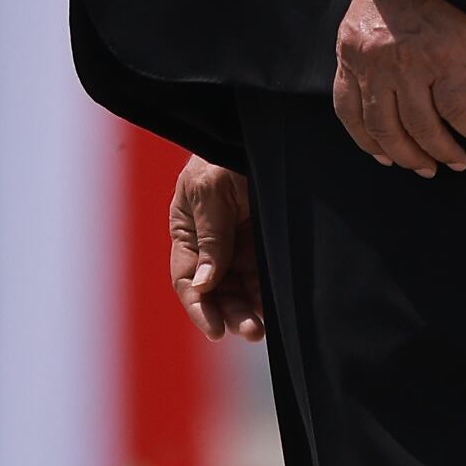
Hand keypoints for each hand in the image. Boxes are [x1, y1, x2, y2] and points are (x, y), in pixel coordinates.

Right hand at [167, 155, 263, 342]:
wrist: (267, 135)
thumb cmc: (225, 154)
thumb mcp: (210, 190)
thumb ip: (209, 238)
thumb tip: (202, 285)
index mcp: (187, 231)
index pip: (187, 278)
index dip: (199, 307)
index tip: (216, 329)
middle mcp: (211, 246)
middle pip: (215, 292)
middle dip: (230, 314)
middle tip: (251, 330)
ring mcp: (240, 248)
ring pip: (241, 292)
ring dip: (249, 312)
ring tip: (262, 328)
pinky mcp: (267, 247)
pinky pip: (265, 280)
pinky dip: (268, 298)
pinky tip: (277, 312)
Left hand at [332, 0, 465, 175]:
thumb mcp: (364, 22)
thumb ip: (365, 58)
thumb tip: (377, 99)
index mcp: (351, 53)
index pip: (349, 112)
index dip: (368, 142)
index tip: (385, 158)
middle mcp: (376, 64)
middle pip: (386, 128)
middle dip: (407, 156)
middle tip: (426, 169)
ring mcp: (410, 65)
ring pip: (423, 127)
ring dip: (442, 152)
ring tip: (457, 162)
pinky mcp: (446, 61)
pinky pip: (458, 111)